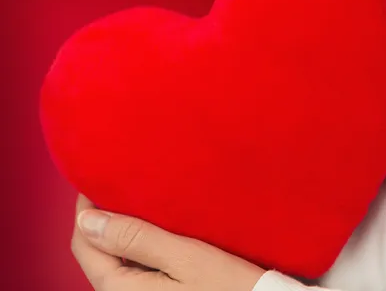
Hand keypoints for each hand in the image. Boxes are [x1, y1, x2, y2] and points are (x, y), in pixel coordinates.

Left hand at [71, 194, 265, 290]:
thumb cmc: (229, 286)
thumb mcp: (185, 256)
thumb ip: (135, 238)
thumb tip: (88, 220)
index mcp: (121, 290)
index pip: (84, 244)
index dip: (87, 209)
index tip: (100, 179)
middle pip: (97, 253)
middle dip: (104, 218)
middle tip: (123, 185)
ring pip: (116, 259)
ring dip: (123, 231)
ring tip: (142, 201)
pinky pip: (135, 267)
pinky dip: (139, 245)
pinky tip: (159, 229)